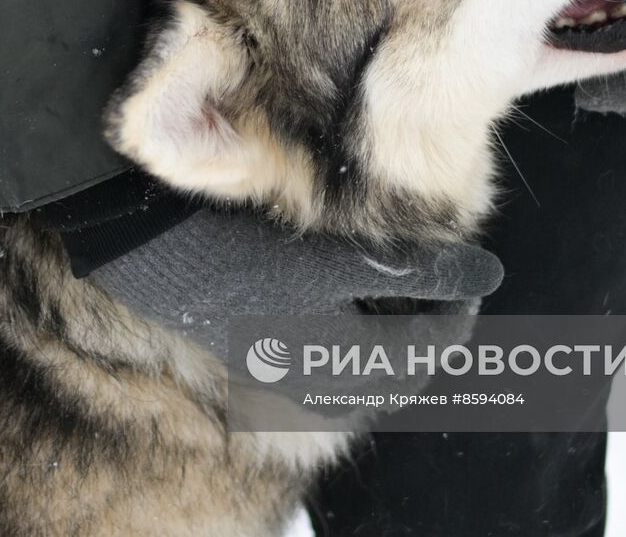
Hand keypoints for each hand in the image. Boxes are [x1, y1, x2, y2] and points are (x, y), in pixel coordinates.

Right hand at [92, 208, 503, 357]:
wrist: (138, 237)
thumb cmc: (241, 246)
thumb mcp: (340, 258)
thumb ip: (419, 273)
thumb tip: (487, 274)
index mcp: (334, 374)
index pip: (424, 353)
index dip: (459, 308)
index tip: (480, 273)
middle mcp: (305, 387)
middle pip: (391, 367)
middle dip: (425, 325)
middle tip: (446, 282)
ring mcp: (273, 371)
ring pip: (354, 361)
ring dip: (386, 327)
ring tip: (401, 282)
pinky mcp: (248, 348)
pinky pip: (317, 350)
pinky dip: (344, 324)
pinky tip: (345, 289)